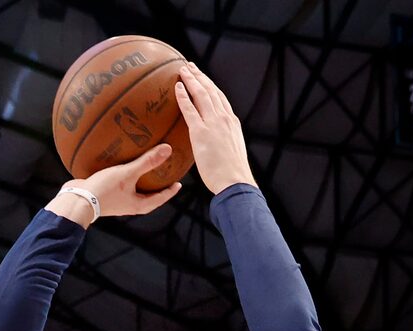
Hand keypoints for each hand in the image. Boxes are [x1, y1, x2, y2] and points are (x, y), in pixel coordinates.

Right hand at [51, 144, 181, 224]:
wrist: (77, 201)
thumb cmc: (104, 190)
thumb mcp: (128, 173)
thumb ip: (147, 162)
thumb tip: (168, 150)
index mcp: (138, 205)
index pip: (160, 199)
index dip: (170, 191)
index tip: (178, 184)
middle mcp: (128, 205)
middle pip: (147, 196)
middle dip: (155, 187)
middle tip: (163, 176)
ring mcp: (116, 201)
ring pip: (132, 191)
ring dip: (139, 181)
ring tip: (142, 168)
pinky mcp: (105, 194)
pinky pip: (118, 184)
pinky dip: (123, 175)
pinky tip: (118, 163)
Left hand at [173, 66, 252, 192]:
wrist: (236, 182)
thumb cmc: (232, 175)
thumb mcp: (231, 153)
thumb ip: (222, 144)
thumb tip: (214, 147)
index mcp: (232, 122)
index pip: (220, 98)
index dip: (210, 85)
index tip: (203, 77)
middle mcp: (224, 118)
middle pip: (211, 90)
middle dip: (200, 76)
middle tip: (189, 66)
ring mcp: (214, 123)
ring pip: (201, 94)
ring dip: (191, 79)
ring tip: (182, 69)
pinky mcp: (202, 132)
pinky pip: (190, 109)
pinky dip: (183, 96)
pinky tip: (177, 87)